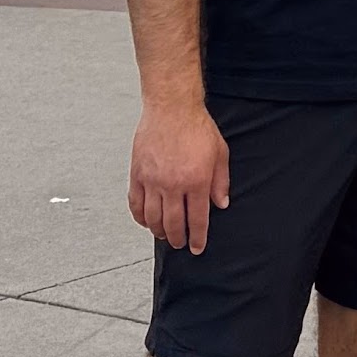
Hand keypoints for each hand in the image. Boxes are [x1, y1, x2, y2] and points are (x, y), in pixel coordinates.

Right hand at [131, 100, 231, 252]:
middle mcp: (173, 184)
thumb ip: (221, 182)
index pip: (197, 219)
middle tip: (181, 244)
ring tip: (164, 236)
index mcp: (196, 181)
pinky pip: (135, 203)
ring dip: (159, 231)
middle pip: (173, 223)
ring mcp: (152, 181)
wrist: (172, 109)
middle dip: (178, 238)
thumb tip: (221, 204)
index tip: (197, 248)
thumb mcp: (220, 154)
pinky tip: (146, 222)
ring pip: (153, 217)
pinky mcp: (137, 175)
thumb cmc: (197, 127)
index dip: (198, 237)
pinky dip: (140, 217)